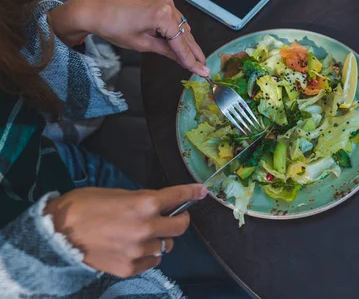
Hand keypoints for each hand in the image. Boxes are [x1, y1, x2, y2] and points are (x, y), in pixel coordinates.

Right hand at [44, 184, 206, 277]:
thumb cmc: (84, 206)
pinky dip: (148, 256)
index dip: (192, 193)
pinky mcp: (130, 268)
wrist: (56, 234)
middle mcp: (148, 227)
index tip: (201, 191)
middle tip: (170, 217)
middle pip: (181, 226)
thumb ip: (142, 200)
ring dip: (160, 240)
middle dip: (178, 220)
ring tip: (142, 236)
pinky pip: (152, 262)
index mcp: (145, 203)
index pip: (178, 196)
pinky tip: (134, 250)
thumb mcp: (117, 193)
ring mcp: (140, 250)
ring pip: (167, 247)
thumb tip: (160, 203)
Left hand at [47, 0, 209, 75]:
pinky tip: (178, 44)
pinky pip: (174, 19)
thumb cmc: (113, 27)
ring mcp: (165, 1)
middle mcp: (167, 5)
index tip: (203, 72)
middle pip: (186, 34)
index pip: (181, 43)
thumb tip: (183, 61)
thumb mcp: (142, 44)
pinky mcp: (160, 1)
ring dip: (185, 42)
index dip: (192, 60)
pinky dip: (176, 32)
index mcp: (162, 15)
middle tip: (203, 67)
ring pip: (182, 27)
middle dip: (193, 52)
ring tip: (191, 60)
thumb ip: (167, 52)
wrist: (96, 10)